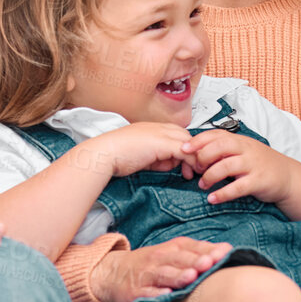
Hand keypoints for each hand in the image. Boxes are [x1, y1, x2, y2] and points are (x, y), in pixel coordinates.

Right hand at [79, 122, 194, 178]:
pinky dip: (191, 162)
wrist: (104, 153)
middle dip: (193, 153)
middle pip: (186, 137)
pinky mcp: (163, 143)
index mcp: (151, 128)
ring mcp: (161, 133)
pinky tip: (189, 173)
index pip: (176, 134)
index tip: (186, 164)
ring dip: (193, 159)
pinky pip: (185, 152)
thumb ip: (157, 158)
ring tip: (193, 173)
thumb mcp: (142, 156)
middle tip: (197, 169)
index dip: (184, 149)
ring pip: (188, 143)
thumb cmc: (116, 156)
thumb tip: (170, 164)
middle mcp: (158, 128)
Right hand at [92, 238, 231, 301]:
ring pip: (164, 275)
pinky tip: (166, 296)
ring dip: (178, 276)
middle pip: (180, 260)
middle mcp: (159, 260)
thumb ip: (198, 252)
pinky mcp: (135, 293)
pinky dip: (156, 295)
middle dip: (195, 261)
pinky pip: (146, 294)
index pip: (192, 247)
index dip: (208, 250)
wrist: (112, 274)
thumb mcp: (172, 254)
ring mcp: (147, 276)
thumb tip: (227, 250)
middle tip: (210, 263)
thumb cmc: (151, 265)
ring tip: (191, 277)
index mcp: (171, 249)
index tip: (225, 253)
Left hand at [181, 130, 296, 205]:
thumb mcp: (242, 151)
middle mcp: (246, 150)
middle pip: (219, 147)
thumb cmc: (259, 164)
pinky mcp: (259, 181)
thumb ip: (223, 150)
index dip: (198, 141)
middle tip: (195, 170)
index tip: (183, 148)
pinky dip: (222, 194)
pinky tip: (212, 199)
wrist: (287, 176)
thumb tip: (195, 152)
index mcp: (239, 141)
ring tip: (202, 185)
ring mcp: (253, 165)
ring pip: (226, 166)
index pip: (215, 135)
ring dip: (210, 176)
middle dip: (202, 158)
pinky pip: (237, 187)